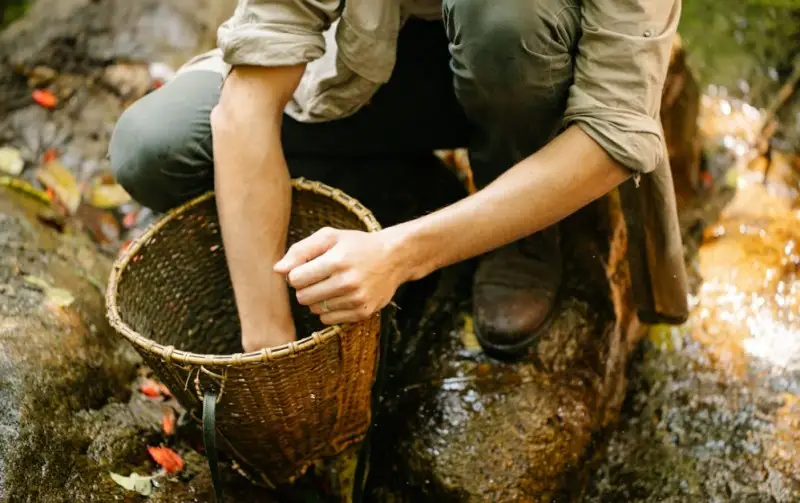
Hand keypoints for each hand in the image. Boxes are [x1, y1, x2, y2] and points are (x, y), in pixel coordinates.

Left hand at [273, 227, 406, 324]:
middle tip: (318, 278)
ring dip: (317, 300)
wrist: (393, 258)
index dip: (296, 273)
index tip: (307, 268)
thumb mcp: (329, 237)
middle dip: (305, 288)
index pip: (295, 279)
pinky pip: (329, 320)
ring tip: (330, 286)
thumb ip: (300, 250)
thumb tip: (277, 270)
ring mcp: (356, 300)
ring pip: (315, 310)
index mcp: (336, 261)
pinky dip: (329, 310)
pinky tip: (339, 297)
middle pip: (303, 297)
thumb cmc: (356, 245)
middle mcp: (347, 282)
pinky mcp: (363, 312)